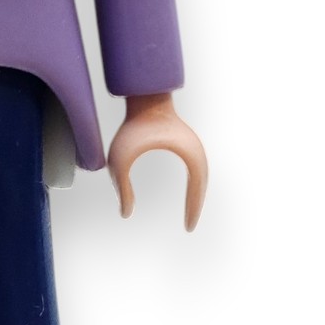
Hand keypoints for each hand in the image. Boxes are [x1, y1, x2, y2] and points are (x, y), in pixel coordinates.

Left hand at [106, 92, 207, 230]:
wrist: (143, 97)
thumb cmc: (132, 126)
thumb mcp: (121, 158)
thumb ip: (122, 187)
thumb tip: (125, 215)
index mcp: (189, 153)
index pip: (197, 188)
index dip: (193, 209)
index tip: (188, 227)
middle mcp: (197, 150)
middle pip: (203, 184)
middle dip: (197, 205)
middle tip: (190, 227)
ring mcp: (194, 144)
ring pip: (201, 177)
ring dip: (197, 194)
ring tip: (190, 214)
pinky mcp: (187, 142)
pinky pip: (196, 168)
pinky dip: (195, 183)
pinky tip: (189, 193)